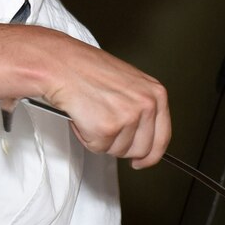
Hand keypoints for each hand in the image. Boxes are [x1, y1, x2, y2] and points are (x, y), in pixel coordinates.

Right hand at [27, 28, 172, 166]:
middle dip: (121, 146)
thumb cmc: (87, 70)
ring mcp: (128, 117)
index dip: (151, 154)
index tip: (142, 161)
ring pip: (118, 151)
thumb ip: (141, 108)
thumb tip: (143, 135)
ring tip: (92, 114)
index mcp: (156, 94)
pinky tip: (83, 117)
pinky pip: (98, 148)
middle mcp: (146, 105)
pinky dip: (86, 137)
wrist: (61, 64)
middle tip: (105, 128)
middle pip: (141, 149)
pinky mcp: (107, 128)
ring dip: (101, 139)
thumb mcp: (129, 83)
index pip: (163, 137)